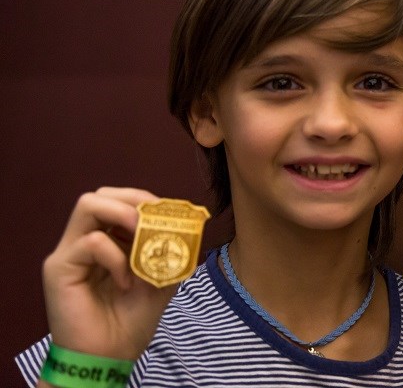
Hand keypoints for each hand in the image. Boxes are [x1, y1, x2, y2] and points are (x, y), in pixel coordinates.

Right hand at [42, 187, 177, 359]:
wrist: (110, 356)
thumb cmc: (130, 321)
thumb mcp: (162, 281)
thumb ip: (172, 254)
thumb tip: (193, 228)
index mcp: (106, 241)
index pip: (118, 201)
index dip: (145, 200)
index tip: (170, 212)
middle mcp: (83, 241)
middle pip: (101, 195)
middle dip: (134, 199)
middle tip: (156, 218)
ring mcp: (69, 252)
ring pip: (88, 204)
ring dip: (123, 214)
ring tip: (143, 234)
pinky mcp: (59, 268)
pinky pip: (91, 242)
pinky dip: (116, 256)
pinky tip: (127, 280)